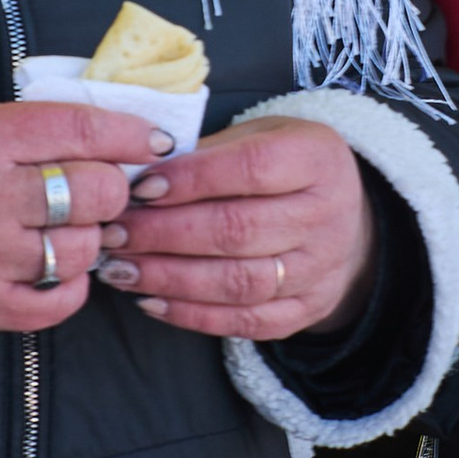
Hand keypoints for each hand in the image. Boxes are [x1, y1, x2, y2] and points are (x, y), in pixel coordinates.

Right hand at [0, 100, 164, 336]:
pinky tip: (56, 270)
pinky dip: (70, 287)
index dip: (131, 135)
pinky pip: (57, 303)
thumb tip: (103, 136)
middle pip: (97, 191)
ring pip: (82, 248)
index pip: (85, 131)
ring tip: (66, 228)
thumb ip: (24, 128)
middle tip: (102, 189)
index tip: (152, 142)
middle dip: (112, 188)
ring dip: (87, 237)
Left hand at [97, 117, 375, 342]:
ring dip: (170, 278)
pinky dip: (194, 315)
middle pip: (238, 230)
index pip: (251, 168)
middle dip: (164, 234)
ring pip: (238, 282)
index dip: (191, 180)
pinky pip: (247, 322)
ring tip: (120, 270)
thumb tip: (135, 175)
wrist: (344, 218)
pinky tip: (151, 301)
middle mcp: (327, 215)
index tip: (139, 188)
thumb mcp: (259, 136)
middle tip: (114, 233)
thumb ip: (206, 151)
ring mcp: (321, 269)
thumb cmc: (283, 168)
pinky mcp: (308, 309)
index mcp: (317, 159)